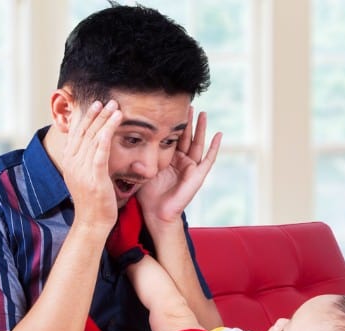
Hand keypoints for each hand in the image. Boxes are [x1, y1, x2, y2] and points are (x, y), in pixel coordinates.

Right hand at [59, 100, 122, 230]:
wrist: (92, 223)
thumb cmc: (94, 201)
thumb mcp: (85, 176)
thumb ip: (86, 160)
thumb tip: (93, 145)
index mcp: (69, 161)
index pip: (77, 133)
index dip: (86, 117)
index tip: (96, 104)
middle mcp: (73, 163)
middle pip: (85, 132)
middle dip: (97, 114)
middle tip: (108, 100)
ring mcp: (82, 170)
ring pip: (93, 138)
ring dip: (105, 120)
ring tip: (116, 108)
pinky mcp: (94, 177)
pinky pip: (100, 152)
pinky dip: (106, 135)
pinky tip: (113, 123)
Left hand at [137, 107, 221, 225]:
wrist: (157, 213)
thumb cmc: (148, 195)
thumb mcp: (142, 170)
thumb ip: (138, 158)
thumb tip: (125, 143)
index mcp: (168, 159)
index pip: (172, 136)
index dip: (172, 123)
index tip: (170, 107)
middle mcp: (181, 161)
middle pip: (186, 136)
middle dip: (187, 121)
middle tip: (187, 103)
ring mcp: (191, 167)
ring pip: (198, 143)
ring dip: (201, 129)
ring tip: (202, 113)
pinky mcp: (198, 175)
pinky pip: (208, 159)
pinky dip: (214, 147)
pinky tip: (219, 135)